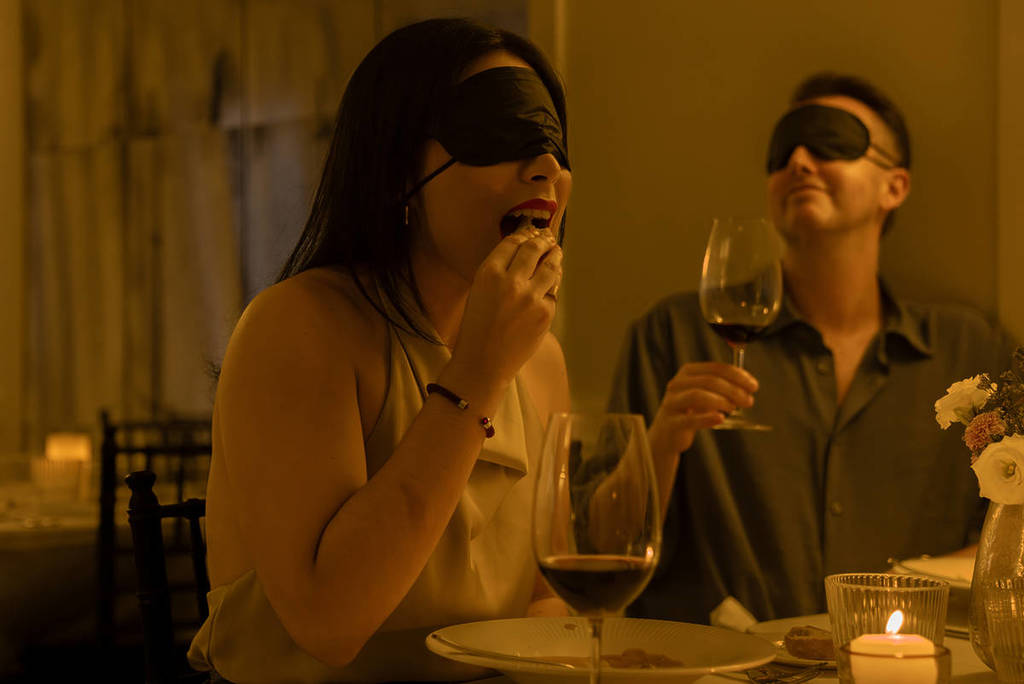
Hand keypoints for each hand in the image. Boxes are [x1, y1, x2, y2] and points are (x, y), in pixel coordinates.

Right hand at [449, 226, 562, 391]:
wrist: (483, 362)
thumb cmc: (477, 328)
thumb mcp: (479, 291)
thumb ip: (499, 271)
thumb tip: (524, 252)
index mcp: (489, 273)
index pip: (513, 242)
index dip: (525, 234)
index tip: (531, 232)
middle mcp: (511, 280)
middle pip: (535, 249)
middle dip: (543, 240)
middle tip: (547, 238)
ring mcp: (531, 297)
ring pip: (551, 267)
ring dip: (556, 256)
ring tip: (557, 252)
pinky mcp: (545, 312)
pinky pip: (553, 292)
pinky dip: (552, 286)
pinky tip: (551, 283)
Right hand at [647, 361, 758, 455]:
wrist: (667, 435)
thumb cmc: (689, 411)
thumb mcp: (706, 394)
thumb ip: (724, 387)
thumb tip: (748, 386)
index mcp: (687, 372)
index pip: (716, 368)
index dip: (737, 376)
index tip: (753, 386)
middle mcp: (677, 384)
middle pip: (709, 380)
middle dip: (733, 390)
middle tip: (748, 400)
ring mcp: (672, 402)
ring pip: (698, 395)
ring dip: (721, 401)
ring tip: (734, 408)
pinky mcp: (671, 422)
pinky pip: (690, 419)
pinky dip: (707, 418)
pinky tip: (720, 418)